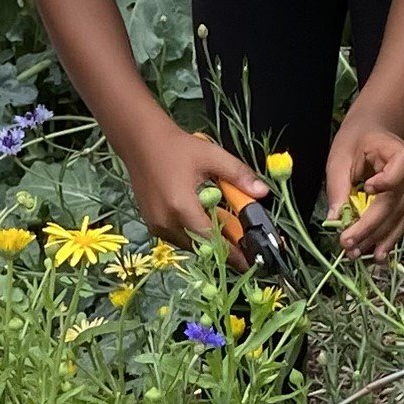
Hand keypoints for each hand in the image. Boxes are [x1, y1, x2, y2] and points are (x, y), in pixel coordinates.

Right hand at [129, 122, 268, 260]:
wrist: (140, 140)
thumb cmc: (176, 146)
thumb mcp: (212, 156)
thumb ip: (239, 175)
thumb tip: (263, 192)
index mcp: (181, 207)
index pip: (212, 241)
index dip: (233, 254)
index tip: (251, 262)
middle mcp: (166, 222)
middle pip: (202, 247)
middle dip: (224, 246)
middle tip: (244, 240)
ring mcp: (156, 225)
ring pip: (190, 244)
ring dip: (208, 239)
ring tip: (226, 225)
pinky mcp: (152, 223)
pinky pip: (179, 236)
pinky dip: (194, 232)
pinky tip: (204, 217)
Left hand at [325, 120, 403, 261]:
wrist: (375, 132)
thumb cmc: (357, 141)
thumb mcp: (341, 157)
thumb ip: (338, 187)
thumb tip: (334, 219)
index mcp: (399, 156)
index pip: (397, 172)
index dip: (385, 183)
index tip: (367, 189)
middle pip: (392, 205)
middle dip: (369, 227)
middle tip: (348, 243)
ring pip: (398, 220)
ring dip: (378, 239)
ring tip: (359, 255)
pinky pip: (399, 224)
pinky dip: (387, 239)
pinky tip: (377, 253)